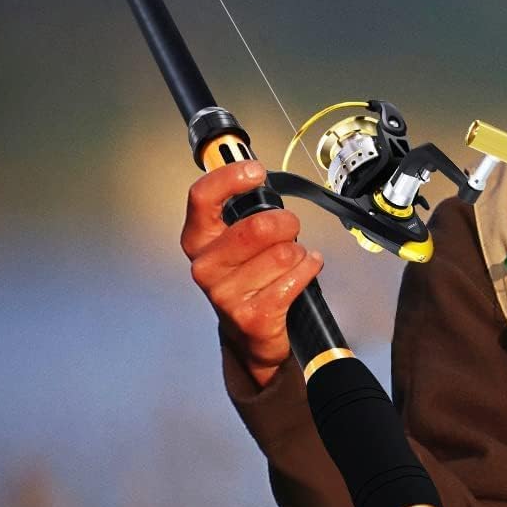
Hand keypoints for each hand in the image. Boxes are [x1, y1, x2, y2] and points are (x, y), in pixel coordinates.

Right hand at [181, 160, 323, 387]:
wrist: (248, 335)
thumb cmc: (247, 280)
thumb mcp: (234, 242)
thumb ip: (241, 211)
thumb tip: (253, 173)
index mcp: (198, 241)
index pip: (202, 198)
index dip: (231, 178)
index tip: (255, 171)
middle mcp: (206, 266)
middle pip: (257, 226)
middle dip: (286, 222)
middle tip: (289, 227)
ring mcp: (226, 294)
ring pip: (283, 252)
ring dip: (298, 252)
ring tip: (292, 259)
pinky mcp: (253, 316)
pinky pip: (296, 276)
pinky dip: (309, 268)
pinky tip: (303, 270)